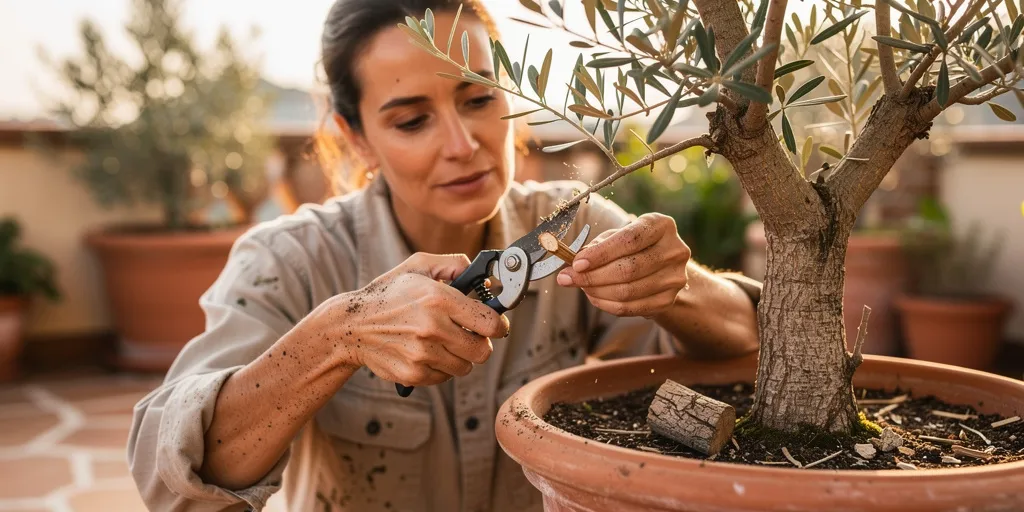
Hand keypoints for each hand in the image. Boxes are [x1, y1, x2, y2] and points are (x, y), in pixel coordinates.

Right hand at [319, 253, 508, 386]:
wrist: (352, 326)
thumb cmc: (389, 294)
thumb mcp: (418, 267)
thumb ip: (453, 265)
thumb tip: (483, 277)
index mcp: (438, 299)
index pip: (491, 323)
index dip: (498, 325)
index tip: (495, 325)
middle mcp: (432, 328)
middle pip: (482, 351)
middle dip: (480, 343)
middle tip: (468, 335)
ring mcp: (422, 354)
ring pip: (465, 367)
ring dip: (459, 356)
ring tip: (442, 342)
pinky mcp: (413, 374)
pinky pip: (444, 377)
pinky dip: (440, 368)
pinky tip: (425, 352)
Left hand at [556, 213, 690, 317]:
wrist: (662, 266)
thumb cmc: (634, 246)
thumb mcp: (618, 236)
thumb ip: (597, 246)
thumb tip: (572, 263)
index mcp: (661, 225)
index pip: (629, 240)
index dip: (601, 253)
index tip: (576, 263)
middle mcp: (674, 250)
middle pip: (629, 268)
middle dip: (592, 276)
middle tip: (568, 278)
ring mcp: (675, 277)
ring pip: (628, 291)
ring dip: (597, 291)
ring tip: (581, 286)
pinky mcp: (668, 299)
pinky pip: (631, 308)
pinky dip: (607, 305)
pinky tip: (594, 297)